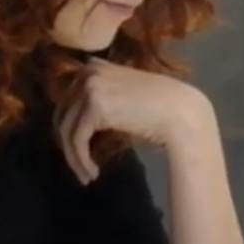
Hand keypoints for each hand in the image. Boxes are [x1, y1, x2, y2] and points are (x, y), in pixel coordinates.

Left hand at [56, 58, 216, 184]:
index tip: (77, 150)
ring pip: (67, 130)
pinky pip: (77, 140)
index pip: (67, 100)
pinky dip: (81, 160)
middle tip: (80, 167)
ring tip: (87, 176)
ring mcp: (89, 87)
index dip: (69, 127)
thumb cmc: (160, 108)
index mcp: (93, 66)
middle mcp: (88, 72)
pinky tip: (93, 173)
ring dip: (74, 158)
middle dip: (68, 145)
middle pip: (62, 115)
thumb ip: (100, 99)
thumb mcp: (123, 96)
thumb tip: (76, 124)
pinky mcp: (94, 107)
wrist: (181, 112)